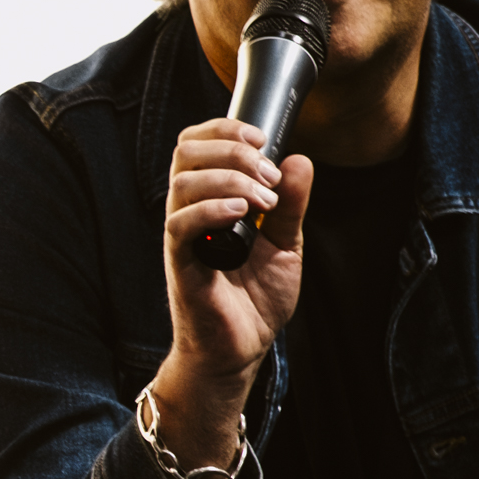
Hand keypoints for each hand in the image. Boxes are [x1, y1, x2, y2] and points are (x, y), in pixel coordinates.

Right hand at [151, 120, 312, 478]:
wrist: (242, 350)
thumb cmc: (255, 299)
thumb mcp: (286, 244)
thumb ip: (292, 203)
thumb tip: (299, 159)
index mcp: (210, 200)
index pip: (197, 143)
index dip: (224, 128)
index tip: (262, 138)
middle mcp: (190, 212)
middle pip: (185, 152)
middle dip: (232, 149)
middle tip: (269, 173)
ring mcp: (183, 237)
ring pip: (183, 182)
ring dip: (229, 178)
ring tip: (263, 199)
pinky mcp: (181, 264)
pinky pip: (180, 225)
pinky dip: (211, 210)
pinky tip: (241, 213)